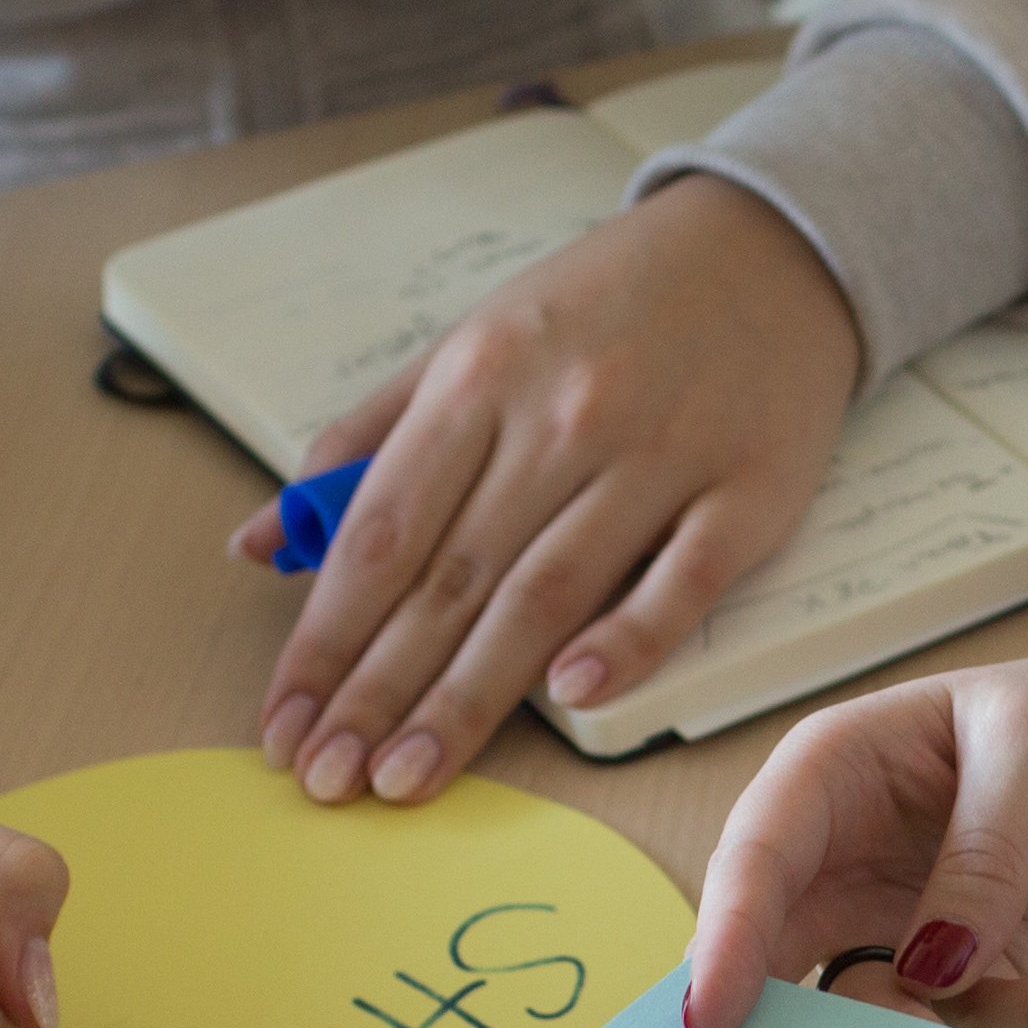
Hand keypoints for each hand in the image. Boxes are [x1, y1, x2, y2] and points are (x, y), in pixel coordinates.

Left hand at [240, 173, 863, 806]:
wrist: (770, 247)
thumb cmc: (607, 305)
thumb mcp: (471, 342)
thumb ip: (365, 443)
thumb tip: (257, 543)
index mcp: (479, 376)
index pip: (380, 533)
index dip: (324, 637)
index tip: (284, 721)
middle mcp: (562, 416)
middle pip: (451, 578)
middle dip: (378, 691)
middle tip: (329, 780)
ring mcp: (660, 455)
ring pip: (546, 593)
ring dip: (470, 697)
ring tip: (408, 776)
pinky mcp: (750, 492)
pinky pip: (682, 579)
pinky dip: (628, 637)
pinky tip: (571, 696)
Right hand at [677, 631, 1027, 1027]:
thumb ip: (986, 850)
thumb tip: (932, 969)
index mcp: (832, 779)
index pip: (757, 859)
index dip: (726, 939)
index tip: (711, 1020)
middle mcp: (846, 869)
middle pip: (775, 963)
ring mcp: (908, 939)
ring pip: (868, 1023)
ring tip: (1008, 1008)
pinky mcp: (975, 993)